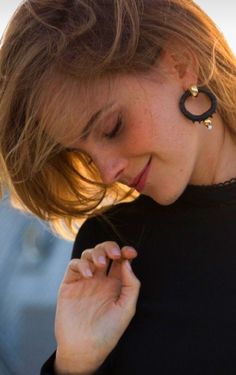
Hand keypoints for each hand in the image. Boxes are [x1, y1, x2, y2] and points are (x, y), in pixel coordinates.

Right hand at [55, 241, 139, 373]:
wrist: (84, 348)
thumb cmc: (108, 331)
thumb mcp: (126, 308)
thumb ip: (130, 285)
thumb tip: (127, 262)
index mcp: (115, 283)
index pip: (120, 260)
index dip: (125, 252)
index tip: (130, 252)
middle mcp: (100, 279)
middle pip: (104, 252)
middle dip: (109, 247)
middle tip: (114, 254)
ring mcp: (84, 280)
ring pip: (89, 254)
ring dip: (96, 253)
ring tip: (100, 264)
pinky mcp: (70, 283)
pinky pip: (74, 265)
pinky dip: (82, 264)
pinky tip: (88, 275)